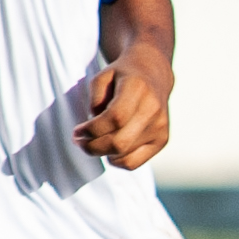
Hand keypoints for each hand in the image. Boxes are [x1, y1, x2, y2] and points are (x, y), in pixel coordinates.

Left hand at [75, 54, 171, 171]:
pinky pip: (133, 163)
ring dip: (102, 153)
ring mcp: (160, 127)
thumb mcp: (102, 77)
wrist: (152, 75)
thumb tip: (93, 128)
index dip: (91, 130)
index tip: (77, 131)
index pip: (114, 118)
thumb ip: (95, 100)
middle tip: (80, 142)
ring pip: (124, 155)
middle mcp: (153, 109)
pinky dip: (116, 161)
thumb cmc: (122, 77)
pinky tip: (109, 149)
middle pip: (119, 142)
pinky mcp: (162, 140)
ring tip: (94, 142)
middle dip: (92, 147)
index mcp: (138, 88)